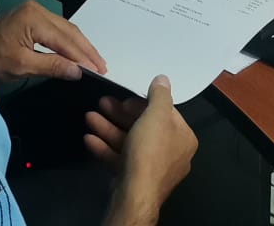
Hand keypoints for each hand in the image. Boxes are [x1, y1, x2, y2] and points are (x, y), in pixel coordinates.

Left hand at [0, 0, 106, 82]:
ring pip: (65, 29)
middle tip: (103, 67)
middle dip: (86, 50)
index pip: (66, 39)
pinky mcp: (30, 18)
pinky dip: (68, 42)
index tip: (99, 71)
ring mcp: (33, 12)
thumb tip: (79, 71)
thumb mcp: (22, 66)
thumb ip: (52, 65)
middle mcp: (37, 9)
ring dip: (80, 46)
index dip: (84, 56)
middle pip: (69, 31)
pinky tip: (77, 53)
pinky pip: (56, 30)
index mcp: (34, 17)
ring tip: (95, 62)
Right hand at [89, 76, 197, 225]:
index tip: (125, 97)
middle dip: (120, 114)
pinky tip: (90, 139)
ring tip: (89, 117)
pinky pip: (121, 158)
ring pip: (129, 142)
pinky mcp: (134, 178)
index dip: (143, 102)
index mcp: (183, 138)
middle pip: (144, 126)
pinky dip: (106, 147)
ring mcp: (152, 168)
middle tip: (102, 103)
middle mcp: (171, 153)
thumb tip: (163, 79)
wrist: (135, 194)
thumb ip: (160, 95)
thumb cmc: (150, 151)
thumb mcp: (157, 115)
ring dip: (108, 128)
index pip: (165, 113)